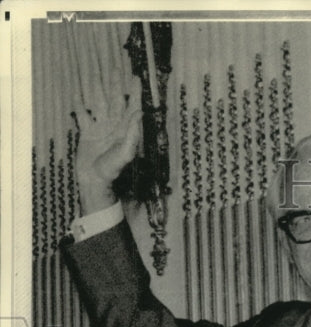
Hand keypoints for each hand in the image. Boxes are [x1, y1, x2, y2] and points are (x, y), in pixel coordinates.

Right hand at [72, 73, 142, 213]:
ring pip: (99, 103)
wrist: (94, 182)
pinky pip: (83, 115)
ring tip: (95, 73)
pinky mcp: (88, 133)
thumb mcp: (125, 153)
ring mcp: (100, 129)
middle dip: (116, 84)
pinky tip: (76, 93)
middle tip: (117, 66)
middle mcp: (113, 126)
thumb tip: (139, 113)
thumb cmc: (112, 170)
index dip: (134, 93)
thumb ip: (133, 134)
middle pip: (115, 100)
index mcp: (125, 130)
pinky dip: (79, 104)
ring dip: (97, 88)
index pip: (131, 107)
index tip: (136, 77)